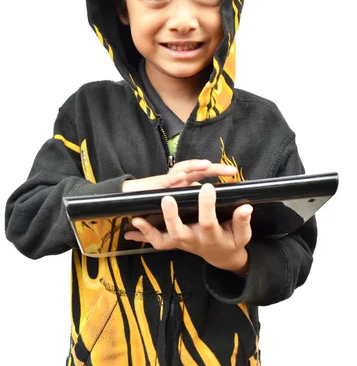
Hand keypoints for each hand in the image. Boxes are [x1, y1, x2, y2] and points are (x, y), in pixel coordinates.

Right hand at [122, 159, 236, 191]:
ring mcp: (167, 180)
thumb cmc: (156, 197)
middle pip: (197, 168)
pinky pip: (165, 181)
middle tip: (231, 170)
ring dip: (194, 166)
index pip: (203, 172)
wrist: (131, 195)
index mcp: (184, 180)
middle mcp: (177, 177)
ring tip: (207, 165)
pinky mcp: (155, 185)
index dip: (218, 170)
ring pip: (182, 169)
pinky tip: (181, 177)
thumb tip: (210, 200)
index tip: (234, 172)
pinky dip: (173, 178)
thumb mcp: (178, 200)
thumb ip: (191, 196)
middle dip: (213, 167)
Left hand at [124, 183, 252, 274]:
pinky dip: (144, 236)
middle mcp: (193, 240)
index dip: (207, 205)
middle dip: (171, 216)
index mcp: (212, 236)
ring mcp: (181, 242)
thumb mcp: (242, 234)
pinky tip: (131, 229)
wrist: (221, 256)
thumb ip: (242, 221)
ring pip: (163, 240)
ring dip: (149, 231)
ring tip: (137, 218)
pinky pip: (157, 242)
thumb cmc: (232, 241)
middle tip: (167, 198)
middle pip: (179, 232)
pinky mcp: (173, 242)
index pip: (208, 221)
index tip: (207, 186)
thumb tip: (246, 207)